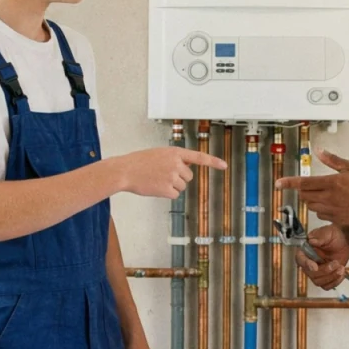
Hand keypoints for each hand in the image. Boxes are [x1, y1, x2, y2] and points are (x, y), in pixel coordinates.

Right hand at [110, 147, 226, 198]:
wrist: (124, 171)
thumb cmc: (139, 162)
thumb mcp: (159, 153)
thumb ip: (174, 158)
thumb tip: (186, 168)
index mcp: (175, 152)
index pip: (199, 157)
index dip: (213, 162)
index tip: (224, 166)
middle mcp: (176, 164)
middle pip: (188, 177)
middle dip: (178, 178)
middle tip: (161, 174)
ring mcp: (172, 176)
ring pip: (182, 187)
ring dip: (172, 186)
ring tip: (156, 180)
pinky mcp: (167, 189)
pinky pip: (175, 195)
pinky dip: (166, 194)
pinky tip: (155, 187)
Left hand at [275, 150, 348, 225]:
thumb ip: (332, 160)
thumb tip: (318, 151)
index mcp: (331, 183)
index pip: (304, 183)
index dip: (288, 183)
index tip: (278, 183)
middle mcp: (329, 198)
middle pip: (304, 195)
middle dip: (303, 190)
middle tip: (312, 185)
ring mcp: (331, 210)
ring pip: (310, 206)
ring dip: (311, 200)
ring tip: (324, 194)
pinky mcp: (335, 219)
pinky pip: (320, 215)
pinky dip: (321, 209)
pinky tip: (331, 204)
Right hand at [295, 224, 348, 289]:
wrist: (344, 242)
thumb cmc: (334, 236)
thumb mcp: (328, 232)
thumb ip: (320, 237)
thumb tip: (312, 240)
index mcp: (306, 250)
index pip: (300, 259)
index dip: (306, 264)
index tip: (315, 267)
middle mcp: (309, 262)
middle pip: (310, 274)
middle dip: (324, 271)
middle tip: (336, 263)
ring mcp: (317, 271)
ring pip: (318, 282)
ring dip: (331, 277)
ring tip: (341, 268)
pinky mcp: (325, 277)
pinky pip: (327, 286)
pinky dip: (335, 282)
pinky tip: (341, 273)